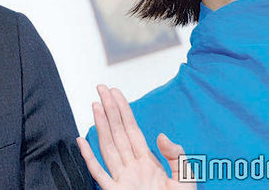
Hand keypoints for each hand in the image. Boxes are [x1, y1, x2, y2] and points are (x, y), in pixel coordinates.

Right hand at [76, 85, 194, 189]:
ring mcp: (122, 179)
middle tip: (101, 89)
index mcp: (149, 163)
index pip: (132, 130)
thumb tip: (160, 136)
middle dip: (110, 109)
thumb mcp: (186, 179)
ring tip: (96, 105)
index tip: (116, 93)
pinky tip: (82, 141)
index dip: (124, 110)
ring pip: (107, 147)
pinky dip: (88, 157)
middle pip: (118, 133)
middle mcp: (132, 168)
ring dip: (101, 126)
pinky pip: (97, 172)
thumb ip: (176, 155)